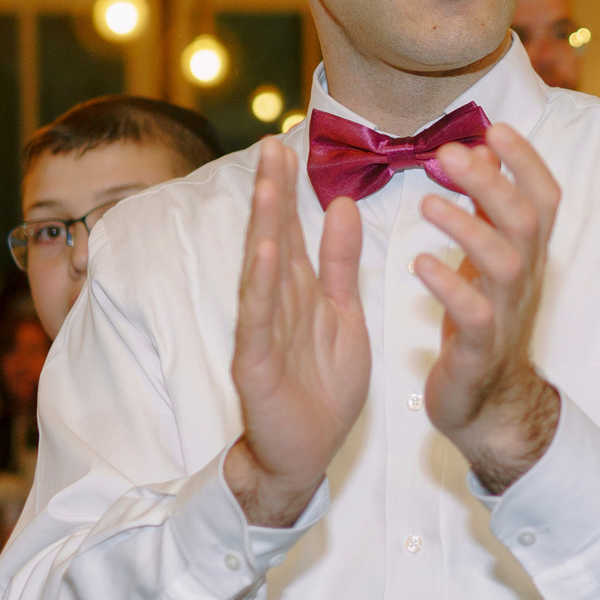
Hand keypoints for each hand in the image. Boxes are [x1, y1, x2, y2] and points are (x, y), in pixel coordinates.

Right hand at [226, 140, 371, 526]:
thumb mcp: (343, 315)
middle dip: (271, 193)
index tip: (286, 144)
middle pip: (272, 240)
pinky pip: (259, 319)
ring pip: (262, 271)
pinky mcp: (256, 364)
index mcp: (298, 292)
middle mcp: (275, 304)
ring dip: (263, 227)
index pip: (290, 231)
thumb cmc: (321, 387)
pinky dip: (261, 285)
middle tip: (270, 144)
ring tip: (266, 183)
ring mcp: (262, 333)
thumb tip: (343, 205)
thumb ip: (340, 264)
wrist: (305, 455)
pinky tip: (265, 252)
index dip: (287, 189)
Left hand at [415, 129, 562, 495]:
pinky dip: (449, 286)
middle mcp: (524, 279)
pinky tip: (421, 263)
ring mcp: (504, 314)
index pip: (544, 198)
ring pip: (504, 263)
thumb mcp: (487, 259)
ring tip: (428, 202)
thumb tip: (479, 148)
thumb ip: (486, 208)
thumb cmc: (481, 321)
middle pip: (524, 221)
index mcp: (527, 255)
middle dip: (492, 182)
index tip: (495, 128)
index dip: (526, 162)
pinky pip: (473, 315)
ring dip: (468, 227)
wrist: (487, 401)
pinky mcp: (478, 348)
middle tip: (450, 153)